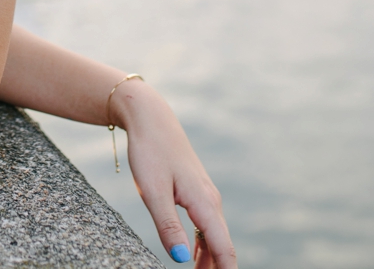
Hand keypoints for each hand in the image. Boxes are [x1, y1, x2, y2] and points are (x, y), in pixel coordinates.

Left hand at [115, 84, 236, 267]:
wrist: (150, 118)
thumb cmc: (150, 152)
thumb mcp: (153, 192)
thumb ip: (168, 226)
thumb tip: (182, 260)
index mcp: (205, 203)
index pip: (223, 249)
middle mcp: (211, 201)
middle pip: (221, 246)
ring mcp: (206, 195)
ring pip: (213, 237)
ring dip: (209, 261)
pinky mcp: (196, 191)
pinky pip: (205, 225)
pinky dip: (202, 245)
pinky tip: (192, 256)